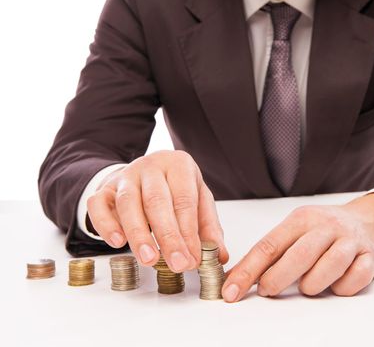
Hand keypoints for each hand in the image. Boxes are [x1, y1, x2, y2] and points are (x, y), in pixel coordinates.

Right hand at [86, 150, 228, 271]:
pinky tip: (118, 242)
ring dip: (139, 234)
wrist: (143, 172)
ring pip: (128, 203)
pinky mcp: (103, 189)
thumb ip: (209, 227)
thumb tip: (219, 255)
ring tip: (149, 259)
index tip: (193, 259)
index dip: (189, 232)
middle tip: (178, 264)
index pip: (184, 200)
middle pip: (157, 201)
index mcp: (178, 165)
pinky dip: (106, 224)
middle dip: (169, 236)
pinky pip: (98, 205)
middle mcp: (150, 166)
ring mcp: (125, 176)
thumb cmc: (174, 189)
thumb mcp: (198, 200)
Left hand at [221, 192, 373, 301]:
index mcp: (302, 219)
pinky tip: (336, 282)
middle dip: (277, 279)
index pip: (269, 245)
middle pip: (299, 256)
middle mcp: (327, 226)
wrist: (367, 220)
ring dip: (313, 284)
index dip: (248, 271)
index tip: (231, 291)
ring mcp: (351, 241)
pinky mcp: (371, 257)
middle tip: (268, 291)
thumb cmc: (323, 229)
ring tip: (308, 285)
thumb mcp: (294, 231)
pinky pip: (354, 280)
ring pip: (329, 268)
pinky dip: (342, 288)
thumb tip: (235, 279)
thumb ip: (269, 253)